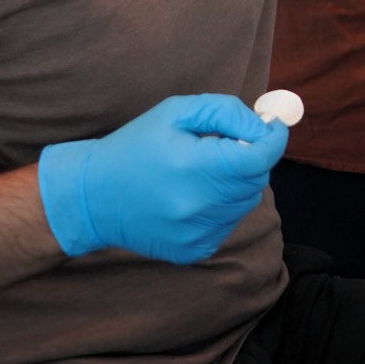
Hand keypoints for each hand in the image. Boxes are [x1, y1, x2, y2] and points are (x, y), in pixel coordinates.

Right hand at [37, 94, 288, 263]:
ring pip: (244, 203)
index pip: (259, 157)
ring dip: (235, 184)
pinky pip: (227, 224)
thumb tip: (264, 126)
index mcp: (193, 167)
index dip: (272, 139)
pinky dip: (221, 208)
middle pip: (256, 180)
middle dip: (251, 159)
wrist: (92, 197)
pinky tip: (192, 197)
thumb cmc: (135, 146)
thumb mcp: (176, 112)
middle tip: (225, 148)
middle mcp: (197, 206)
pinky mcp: (192, 251)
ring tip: (201, 173)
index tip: (271, 128)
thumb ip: (226, 112)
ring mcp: (195, 233)